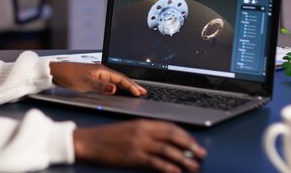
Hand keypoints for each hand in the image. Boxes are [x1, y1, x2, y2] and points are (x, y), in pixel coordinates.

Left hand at [49, 62, 145, 95]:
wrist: (57, 72)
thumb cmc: (70, 76)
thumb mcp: (85, 83)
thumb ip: (101, 86)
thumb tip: (115, 88)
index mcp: (103, 70)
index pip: (121, 79)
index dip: (131, 86)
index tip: (139, 93)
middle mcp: (102, 71)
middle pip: (121, 79)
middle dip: (132, 85)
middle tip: (143, 92)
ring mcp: (98, 74)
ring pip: (116, 80)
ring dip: (126, 86)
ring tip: (135, 91)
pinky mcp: (94, 78)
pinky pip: (110, 82)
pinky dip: (118, 86)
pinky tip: (119, 90)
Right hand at [73, 119, 205, 172]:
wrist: (89, 141)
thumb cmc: (106, 137)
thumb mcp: (128, 130)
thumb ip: (145, 134)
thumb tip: (164, 143)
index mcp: (142, 122)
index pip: (170, 126)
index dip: (185, 135)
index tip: (194, 142)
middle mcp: (143, 131)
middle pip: (173, 136)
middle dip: (189, 145)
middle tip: (201, 153)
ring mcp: (139, 143)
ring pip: (168, 150)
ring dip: (184, 158)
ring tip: (194, 165)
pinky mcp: (134, 156)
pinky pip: (156, 162)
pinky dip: (169, 167)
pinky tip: (177, 172)